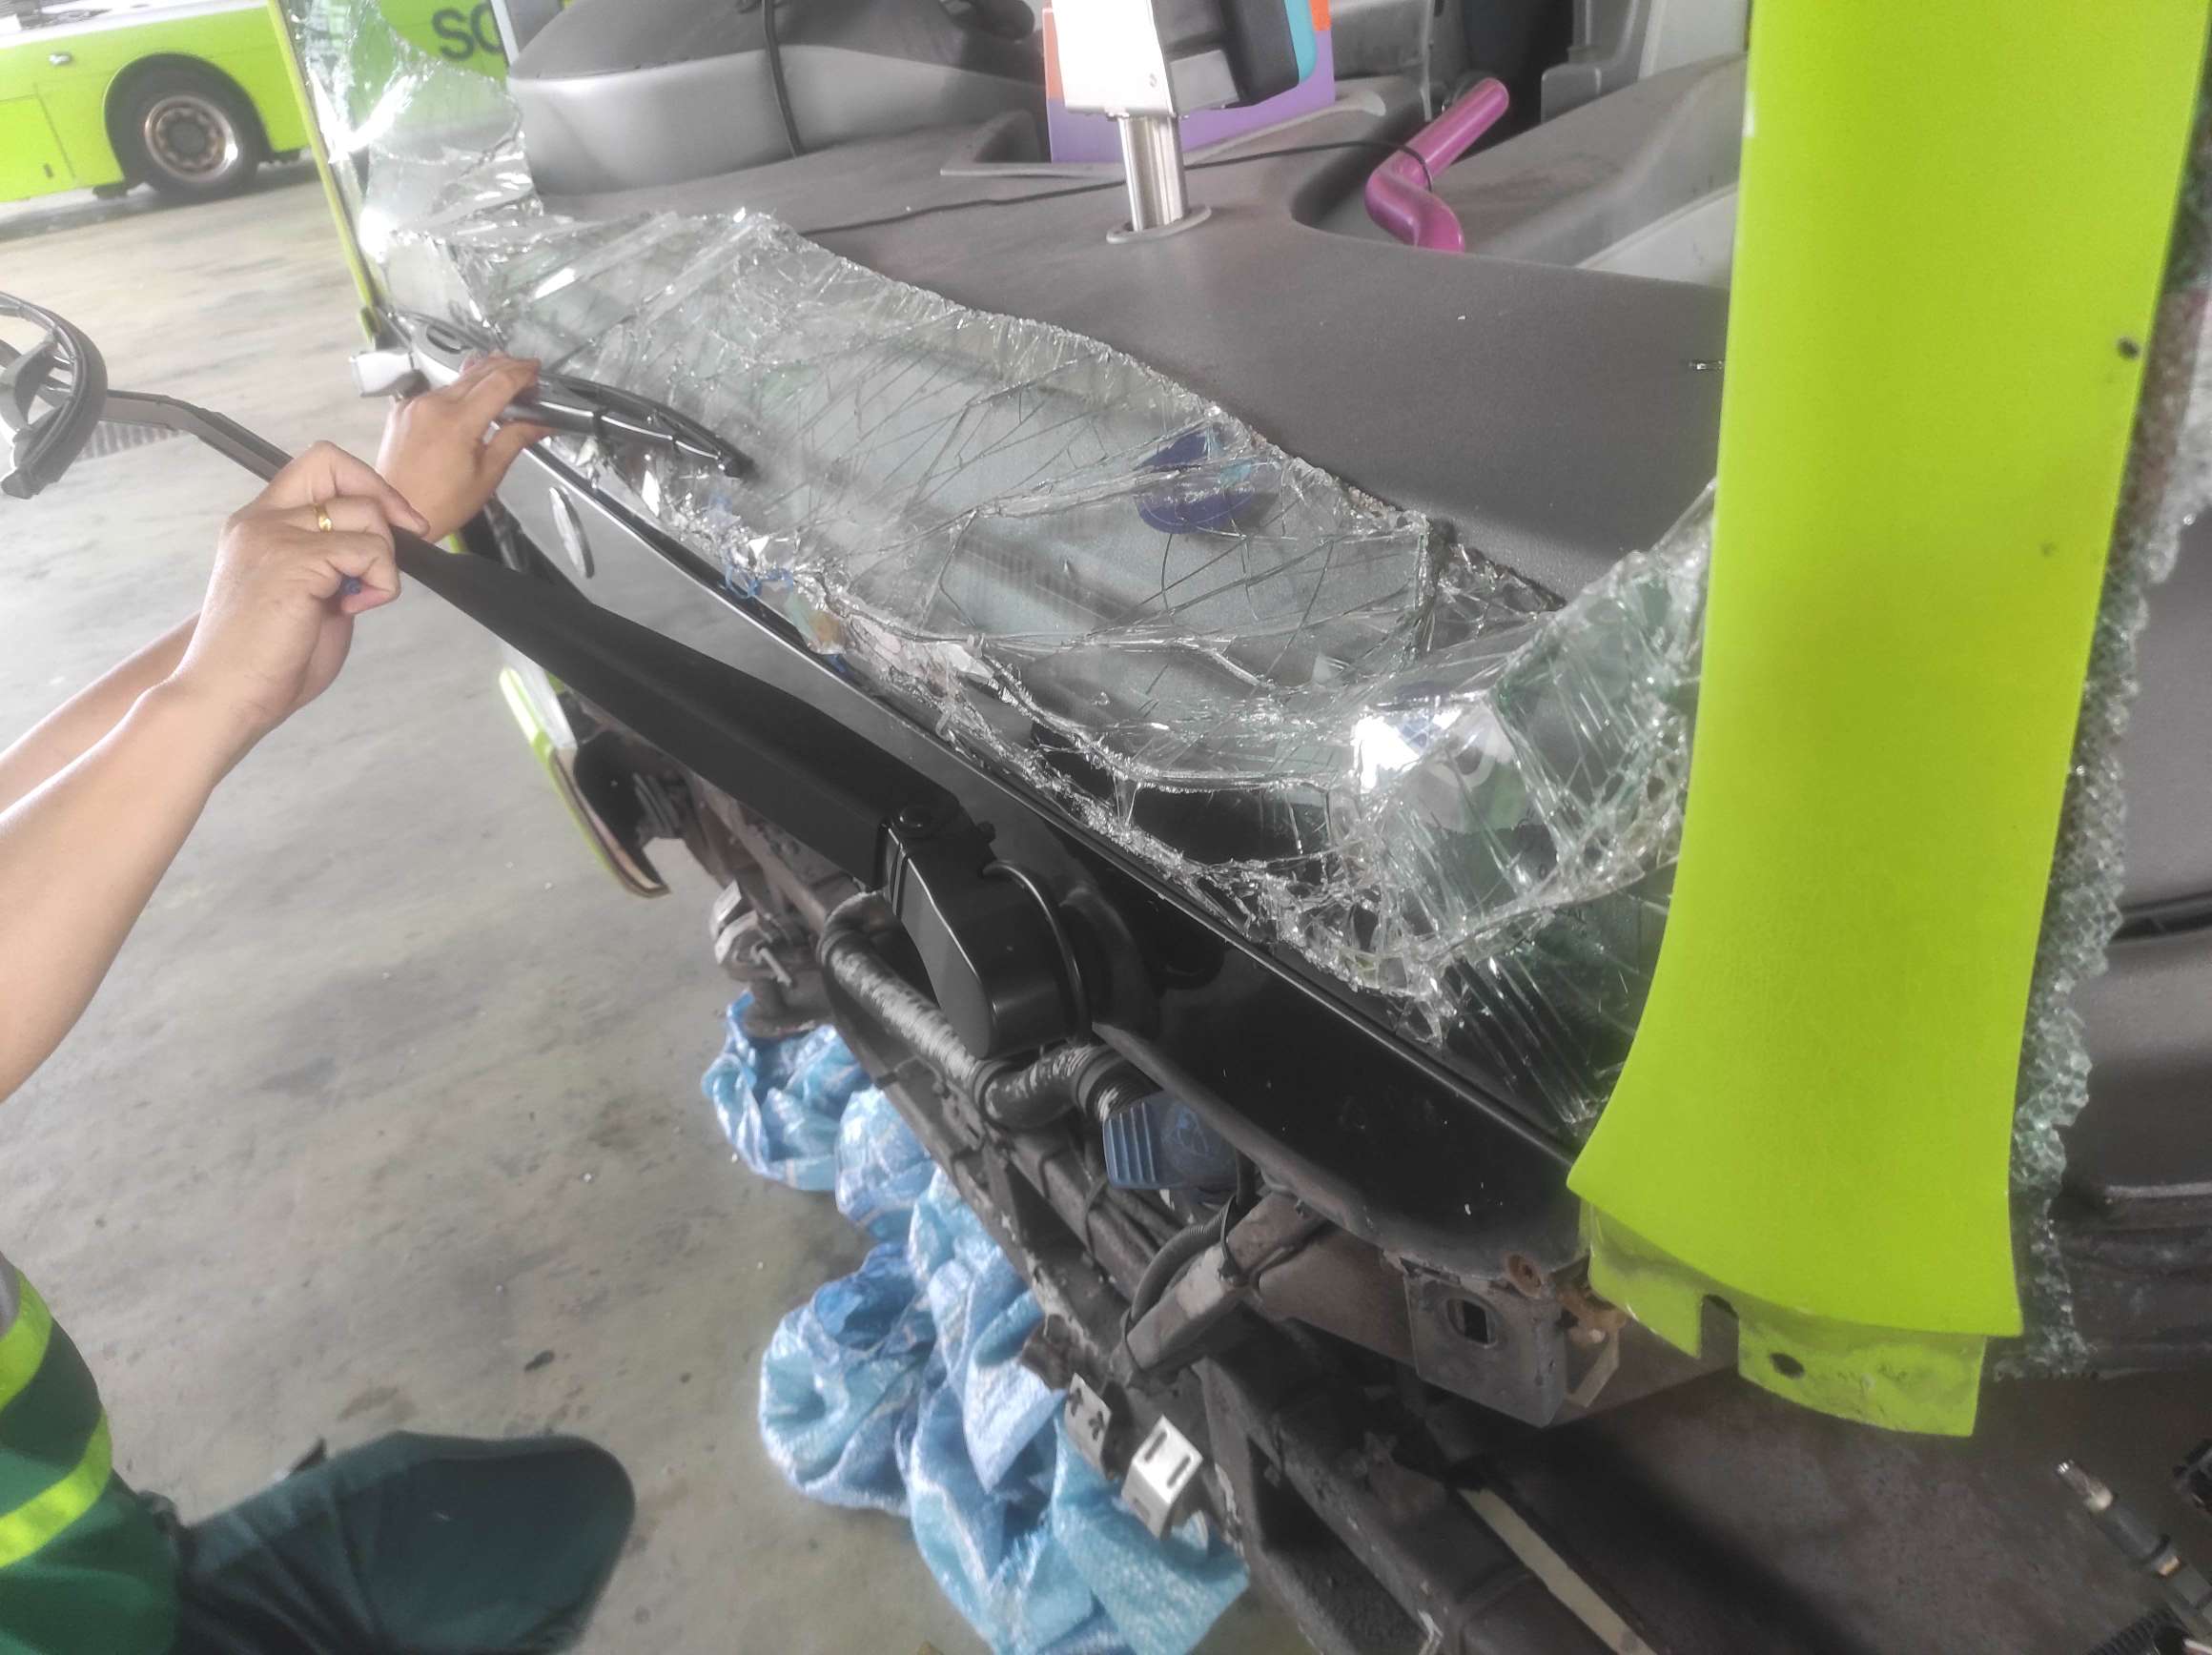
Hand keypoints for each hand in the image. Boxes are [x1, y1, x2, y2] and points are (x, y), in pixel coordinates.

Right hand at [168, 442, 428, 750]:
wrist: (224, 697)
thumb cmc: (265, 662)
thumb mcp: (307, 598)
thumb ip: (334, 565)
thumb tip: (380, 551)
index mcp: (259, 525)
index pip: (316, 466)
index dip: (364, 485)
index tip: (397, 523)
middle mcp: (261, 521)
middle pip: (333, 461)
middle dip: (383, 496)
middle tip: (406, 538)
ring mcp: (274, 536)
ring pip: (366, 513)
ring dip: (384, 560)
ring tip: (357, 599)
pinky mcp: (295, 561)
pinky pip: (371, 552)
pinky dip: (381, 583)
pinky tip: (352, 610)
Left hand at [377, 355, 552, 540]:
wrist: (396, 511)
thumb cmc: (440, 503)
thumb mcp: (488, 475)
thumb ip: (514, 440)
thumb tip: (539, 424)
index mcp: (457, 422)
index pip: (498, 382)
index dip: (521, 372)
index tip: (535, 370)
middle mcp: (432, 405)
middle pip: (477, 371)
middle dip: (505, 366)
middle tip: (526, 372)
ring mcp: (415, 404)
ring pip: (457, 379)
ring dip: (483, 376)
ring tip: (503, 381)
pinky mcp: (404, 409)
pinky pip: (438, 391)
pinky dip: (459, 390)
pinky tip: (471, 397)